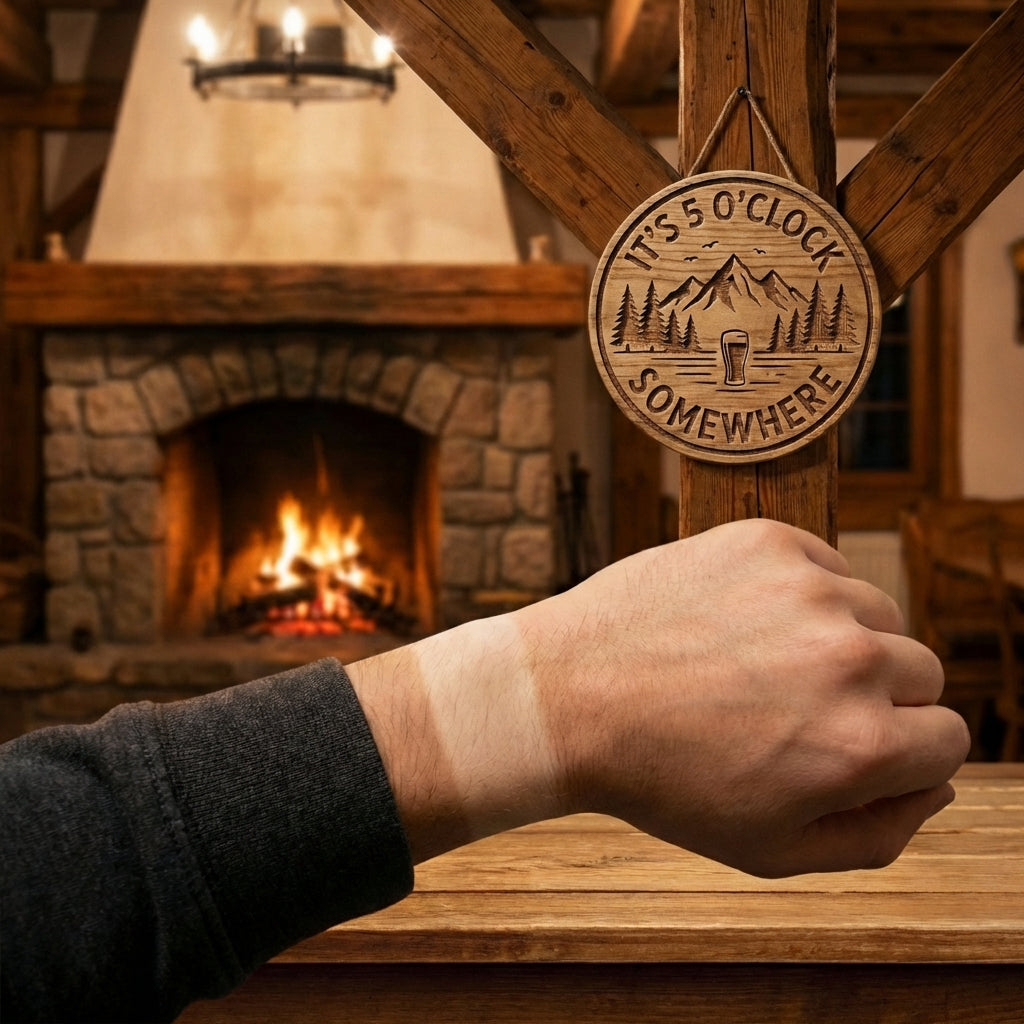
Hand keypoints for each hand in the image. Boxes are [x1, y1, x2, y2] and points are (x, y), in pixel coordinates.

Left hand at [517, 518, 969, 876]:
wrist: (568, 698)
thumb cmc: (662, 782)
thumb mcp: (770, 850)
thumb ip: (877, 833)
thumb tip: (933, 786)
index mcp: (862, 744)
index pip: (946, 738)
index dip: (898, 751)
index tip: (843, 747)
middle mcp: (851, 659)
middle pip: (919, 671)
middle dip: (873, 696)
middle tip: (790, 707)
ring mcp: (808, 589)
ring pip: (874, 612)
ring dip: (838, 637)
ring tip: (758, 663)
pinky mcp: (766, 540)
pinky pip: (824, 564)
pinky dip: (799, 590)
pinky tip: (740, 619)